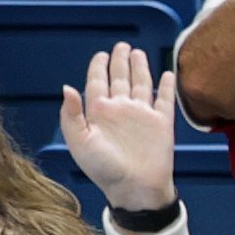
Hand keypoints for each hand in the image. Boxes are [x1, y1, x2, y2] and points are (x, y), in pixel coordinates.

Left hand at [60, 47, 177, 212]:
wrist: (134, 187)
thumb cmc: (103, 169)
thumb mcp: (79, 142)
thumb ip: (71, 114)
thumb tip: (68, 87)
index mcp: (99, 112)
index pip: (97, 81)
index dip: (98, 67)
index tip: (101, 55)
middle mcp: (120, 109)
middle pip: (119, 78)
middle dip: (119, 61)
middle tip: (121, 46)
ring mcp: (142, 115)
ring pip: (141, 83)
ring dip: (140, 68)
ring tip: (137, 53)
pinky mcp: (162, 122)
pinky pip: (165, 99)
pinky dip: (166, 86)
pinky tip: (167, 73)